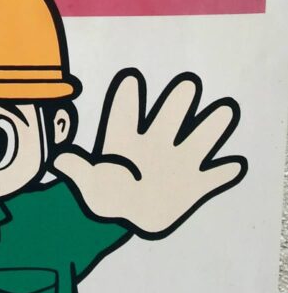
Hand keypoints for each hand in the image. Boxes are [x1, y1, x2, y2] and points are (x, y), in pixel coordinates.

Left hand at [54, 70, 246, 237]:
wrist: (125, 213)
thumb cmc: (105, 192)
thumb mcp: (88, 183)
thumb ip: (77, 169)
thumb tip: (58, 160)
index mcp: (125, 140)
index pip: (125, 114)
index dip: (127, 98)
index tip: (131, 79)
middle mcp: (154, 144)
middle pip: (168, 117)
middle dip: (177, 102)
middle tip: (187, 85)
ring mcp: (176, 162)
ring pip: (198, 139)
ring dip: (211, 127)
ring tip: (224, 111)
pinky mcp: (192, 186)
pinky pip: (212, 177)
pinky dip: (223, 173)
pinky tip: (234, 164)